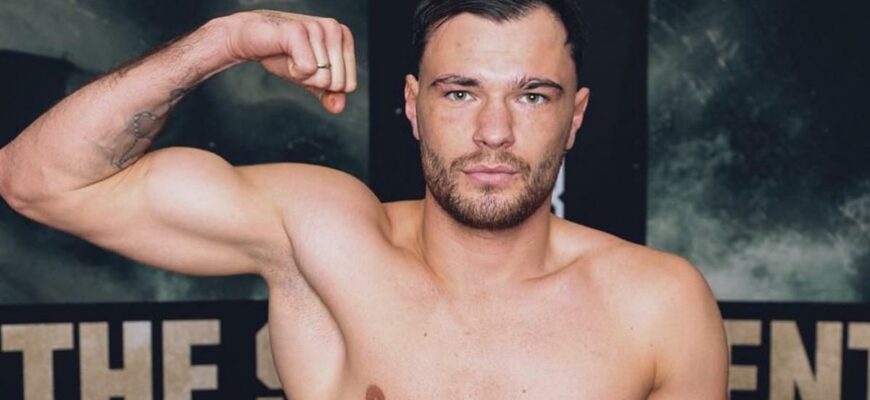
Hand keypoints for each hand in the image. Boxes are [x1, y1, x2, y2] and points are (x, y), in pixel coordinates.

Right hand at [222, 10, 357, 113]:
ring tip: (289, 55)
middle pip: (337, 83)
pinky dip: (292, 70)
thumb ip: (328, 93)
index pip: (348, 85)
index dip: (324, 84)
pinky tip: (284, 53)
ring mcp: (318, 27)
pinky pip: (307, 70)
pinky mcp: (299, 31)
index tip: (309, 67)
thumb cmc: (283, 55)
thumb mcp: (310, 78)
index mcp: (344, 37)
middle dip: (312, 81)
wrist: (251, 38)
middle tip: (297, 61)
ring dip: (300, 74)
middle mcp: (334, 29)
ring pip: (322, 78)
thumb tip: (338, 108)